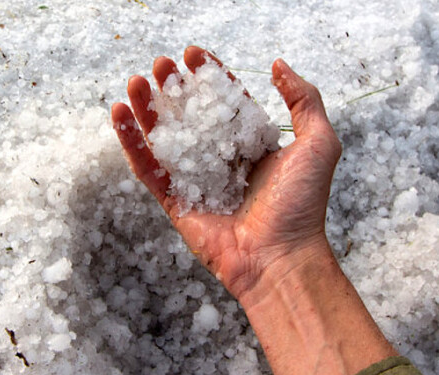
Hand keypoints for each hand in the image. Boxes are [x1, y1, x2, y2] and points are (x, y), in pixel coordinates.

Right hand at [111, 46, 341, 300]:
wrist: (281, 256)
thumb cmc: (303, 204)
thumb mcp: (319, 143)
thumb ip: (304, 101)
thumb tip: (277, 65)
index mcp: (254, 146)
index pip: (226, 102)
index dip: (209, 76)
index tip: (193, 53)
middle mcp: (224, 161)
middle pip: (191, 115)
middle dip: (174, 87)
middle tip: (161, 64)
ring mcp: (197, 182)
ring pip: (166, 138)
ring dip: (148, 109)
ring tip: (135, 81)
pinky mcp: (176, 203)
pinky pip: (148, 169)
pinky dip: (131, 143)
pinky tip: (120, 114)